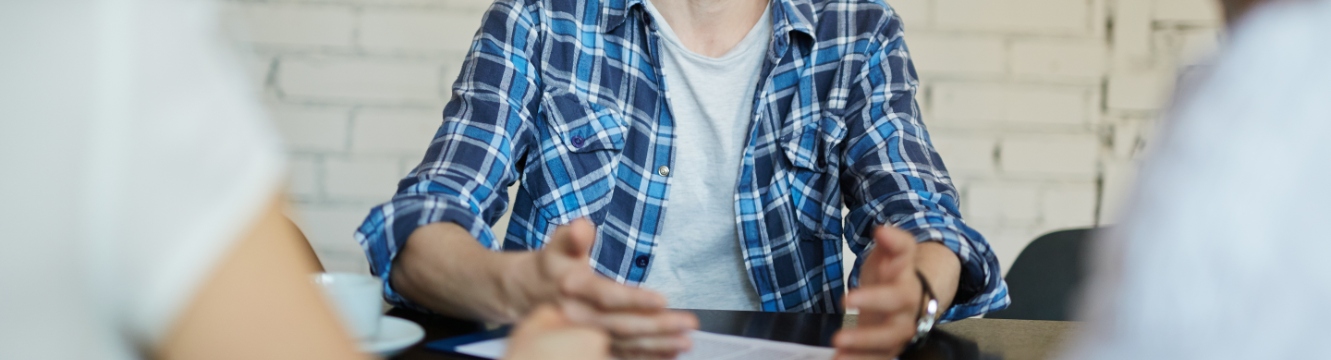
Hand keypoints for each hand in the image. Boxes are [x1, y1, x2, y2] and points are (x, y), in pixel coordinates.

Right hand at [509, 218, 697, 358]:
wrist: (523, 293)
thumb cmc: (551, 265)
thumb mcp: (558, 245)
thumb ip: (572, 237)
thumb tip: (581, 226)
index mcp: (573, 287)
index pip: (607, 296)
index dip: (634, 300)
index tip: (662, 300)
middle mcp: (578, 315)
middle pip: (622, 324)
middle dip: (657, 326)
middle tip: (689, 322)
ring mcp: (584, 334)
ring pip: (624, 344)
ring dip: (657, 345)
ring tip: (686, 342)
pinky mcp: (590, 346)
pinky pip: (621, 355)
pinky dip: (646, 356)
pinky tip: (670, 354)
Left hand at [833, 226, 922, 358]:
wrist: (917, 290)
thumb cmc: (899, 270)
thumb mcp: (897, 251)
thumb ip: (893, 241)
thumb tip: (882, 230)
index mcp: (909, 289)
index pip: (896, 294)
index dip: (874, 298)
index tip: (846, 299)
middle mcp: (907, 315)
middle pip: (895, 330)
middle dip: (867, 336)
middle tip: (838, 337)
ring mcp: (899, 333)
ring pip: (887, 349)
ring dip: (862, 355)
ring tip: (837, 354)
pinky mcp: (890, 346)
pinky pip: (879, 358)